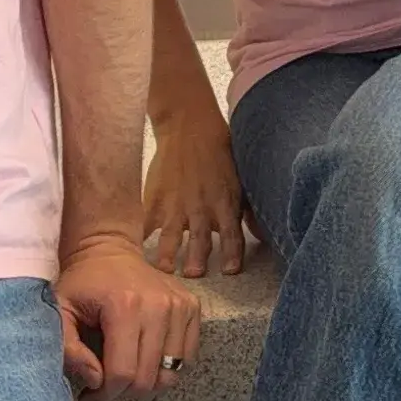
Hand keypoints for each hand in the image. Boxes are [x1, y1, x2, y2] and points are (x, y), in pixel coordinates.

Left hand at [58, 231, 201, 400]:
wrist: (109, 249)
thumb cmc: (82, 283)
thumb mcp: (61, 310)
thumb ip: (69, 349)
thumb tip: (96, 380)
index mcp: (124, 306)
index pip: (123, 372)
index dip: (106, 392)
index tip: (93, 391)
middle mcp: (158, 306)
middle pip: (149, 377)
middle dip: (125, 390)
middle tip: (108, 382)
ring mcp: (180, 306)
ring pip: (171, 372)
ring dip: (148, 380)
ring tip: (128, 369)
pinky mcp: (192, 307)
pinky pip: (188, 357)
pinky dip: (168, 365)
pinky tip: (147, 355)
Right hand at [141, 108, 255, 277]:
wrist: (190, 126)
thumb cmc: (220, 153)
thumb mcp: (242, 179)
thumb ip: (248, 210)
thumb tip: (266, 234)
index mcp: (225, 203)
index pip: (231, 233)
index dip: (232, 253)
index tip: (230, 271)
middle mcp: (201, 206)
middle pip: (200, 237)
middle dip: (197, 257)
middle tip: (193, 274)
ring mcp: (175, 203)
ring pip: (170, 233)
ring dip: (167, 252)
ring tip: (164, 268)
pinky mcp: (155, 198)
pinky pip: (145, 222)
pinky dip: (140, 236)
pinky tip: (134, 251)